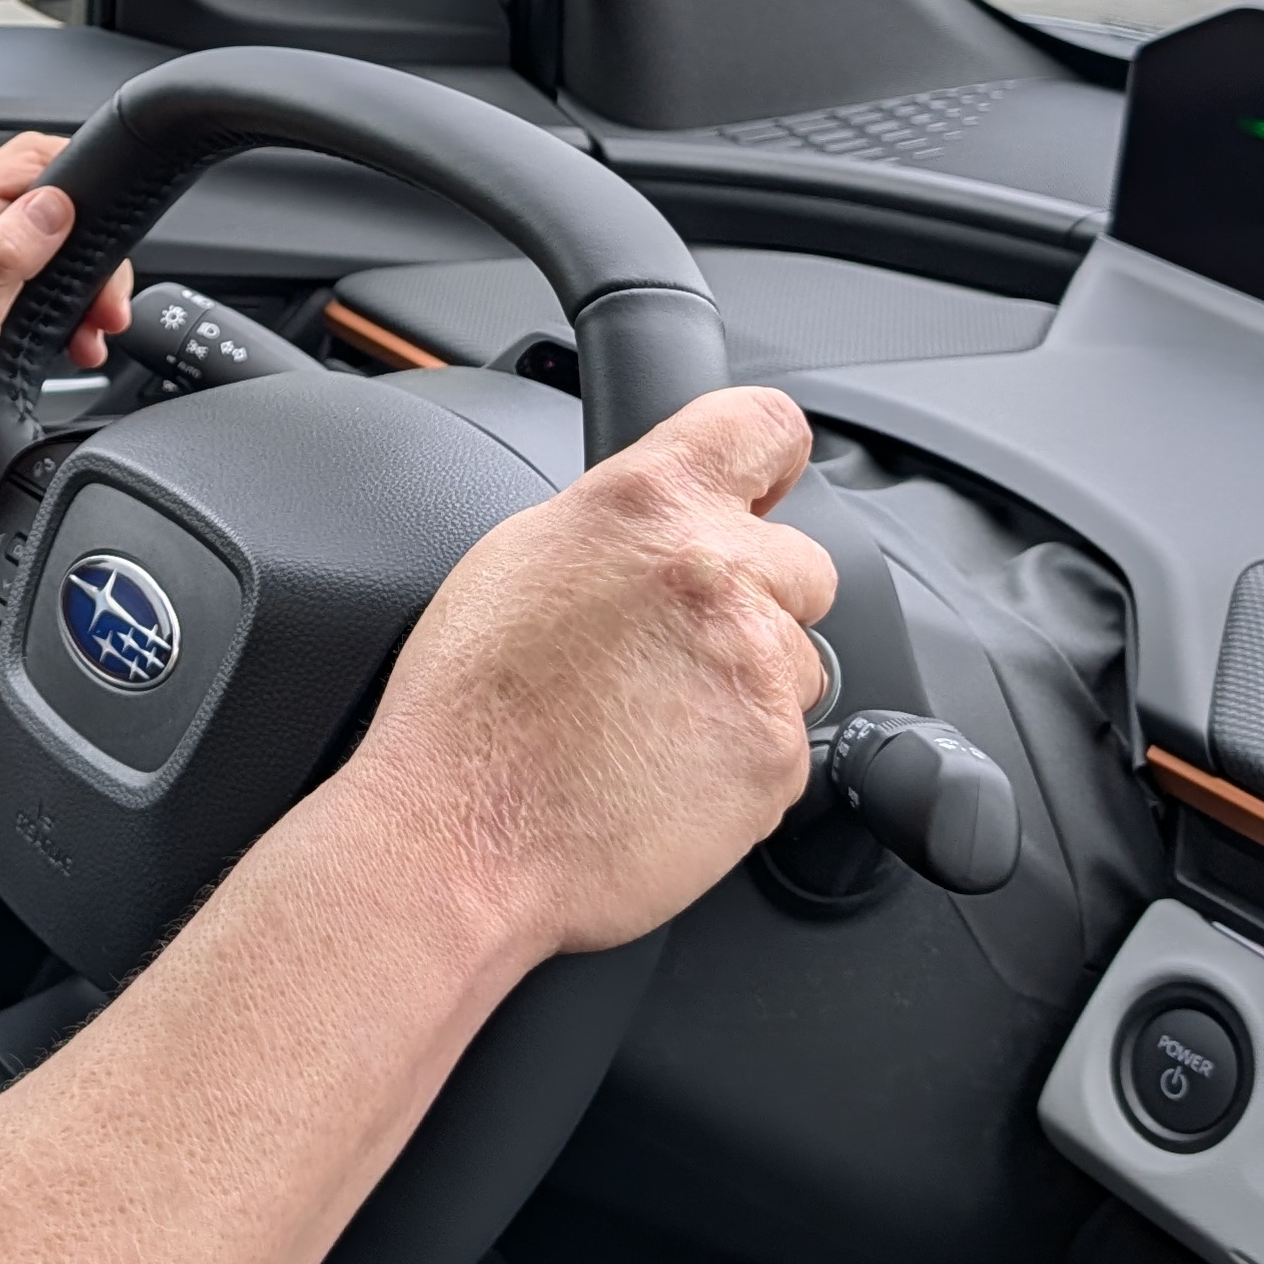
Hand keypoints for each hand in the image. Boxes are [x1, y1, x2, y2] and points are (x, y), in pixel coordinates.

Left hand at [0, 134, 131, 524]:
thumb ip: (1, 266)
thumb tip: (53, 206)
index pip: (25, 162)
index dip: (82, 184)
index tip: (112, 240)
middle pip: (38, 207)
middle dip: (87, 250)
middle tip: (106, 308)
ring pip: (31, 252)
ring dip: (72, 285)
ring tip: (91, 332)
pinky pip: (12, 291)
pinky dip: (48, 312)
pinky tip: (60, 347)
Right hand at [339, 385, 836, 966]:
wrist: (460, 837)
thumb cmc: (469, 709)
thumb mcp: (523, 557)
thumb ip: (621, 520)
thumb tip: (664, 518)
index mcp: (648, 505)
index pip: (764, 426)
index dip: (770, 463)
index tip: (765, 489)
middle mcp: (717, 573)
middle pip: (803, 563)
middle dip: (756, 600)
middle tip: (673, 651)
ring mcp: (757, 668)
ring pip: (797, 664)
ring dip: (746, 687)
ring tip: (652, 723)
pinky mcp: (775, 758)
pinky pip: (784, 747)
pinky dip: (739, 762)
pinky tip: (663, 773)